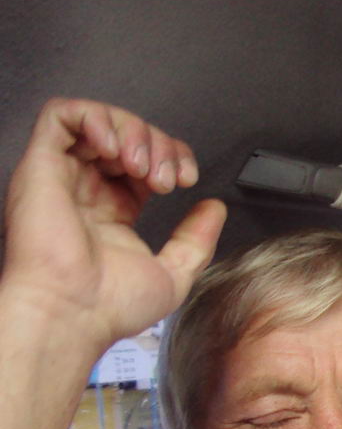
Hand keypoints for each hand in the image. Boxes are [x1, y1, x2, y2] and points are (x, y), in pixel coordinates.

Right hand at [2, 98, 225, 352]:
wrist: (73, 314)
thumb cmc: (109, 307)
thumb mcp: (174, 273)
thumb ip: (196, 239)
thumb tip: (213, 209)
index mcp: (112, 213)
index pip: (144, 162)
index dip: (172, 157)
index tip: (187, 179)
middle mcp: (86, 191)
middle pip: (127, 138)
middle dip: (159, 145)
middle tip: (165, 178)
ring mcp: (62, 176)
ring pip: (100, 121)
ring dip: (133, 132)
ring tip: (141, 165)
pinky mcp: (40, 164)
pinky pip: (61, 114)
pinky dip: (96, 117)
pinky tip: (115, 146)